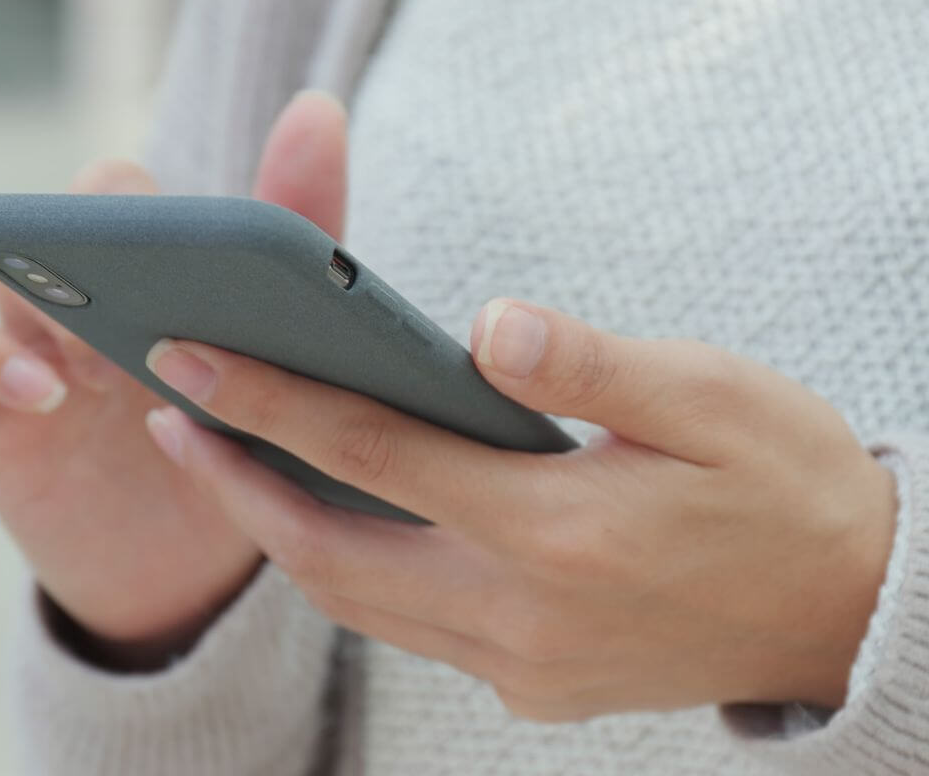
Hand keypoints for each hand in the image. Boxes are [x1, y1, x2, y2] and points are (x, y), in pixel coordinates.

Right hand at [0, 91, 348, 665]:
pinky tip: (38, 389)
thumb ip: (306, 265)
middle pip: (86, 203)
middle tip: (152, 296)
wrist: (188, 570)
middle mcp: (107, 292)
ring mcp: (42, 342)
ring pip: (9, 265)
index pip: (163, 191)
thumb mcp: (288, 376)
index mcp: (179, 276)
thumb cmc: (245, 457)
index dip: (176, 194)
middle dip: (110, 227)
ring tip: (99, 357)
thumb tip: (323, 123)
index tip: (213, 236)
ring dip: (54, 295)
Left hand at [140, 299, 897, 715]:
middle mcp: (521, 614)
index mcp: (556, 530)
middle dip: (235, 485)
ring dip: (282, 533)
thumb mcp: (711, 398)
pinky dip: (355, 572)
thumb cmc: (786, 485)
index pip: (371, 455)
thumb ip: (588, 366)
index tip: (186, 360)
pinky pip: (411, 630)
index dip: (267, 403)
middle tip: (170, 417)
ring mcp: (523, 665)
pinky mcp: (534, 688)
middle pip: (331, 550)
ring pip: (359, 603)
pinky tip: (337, 518)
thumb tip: (485, 329)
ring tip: (230, 462)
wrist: (848, 611)